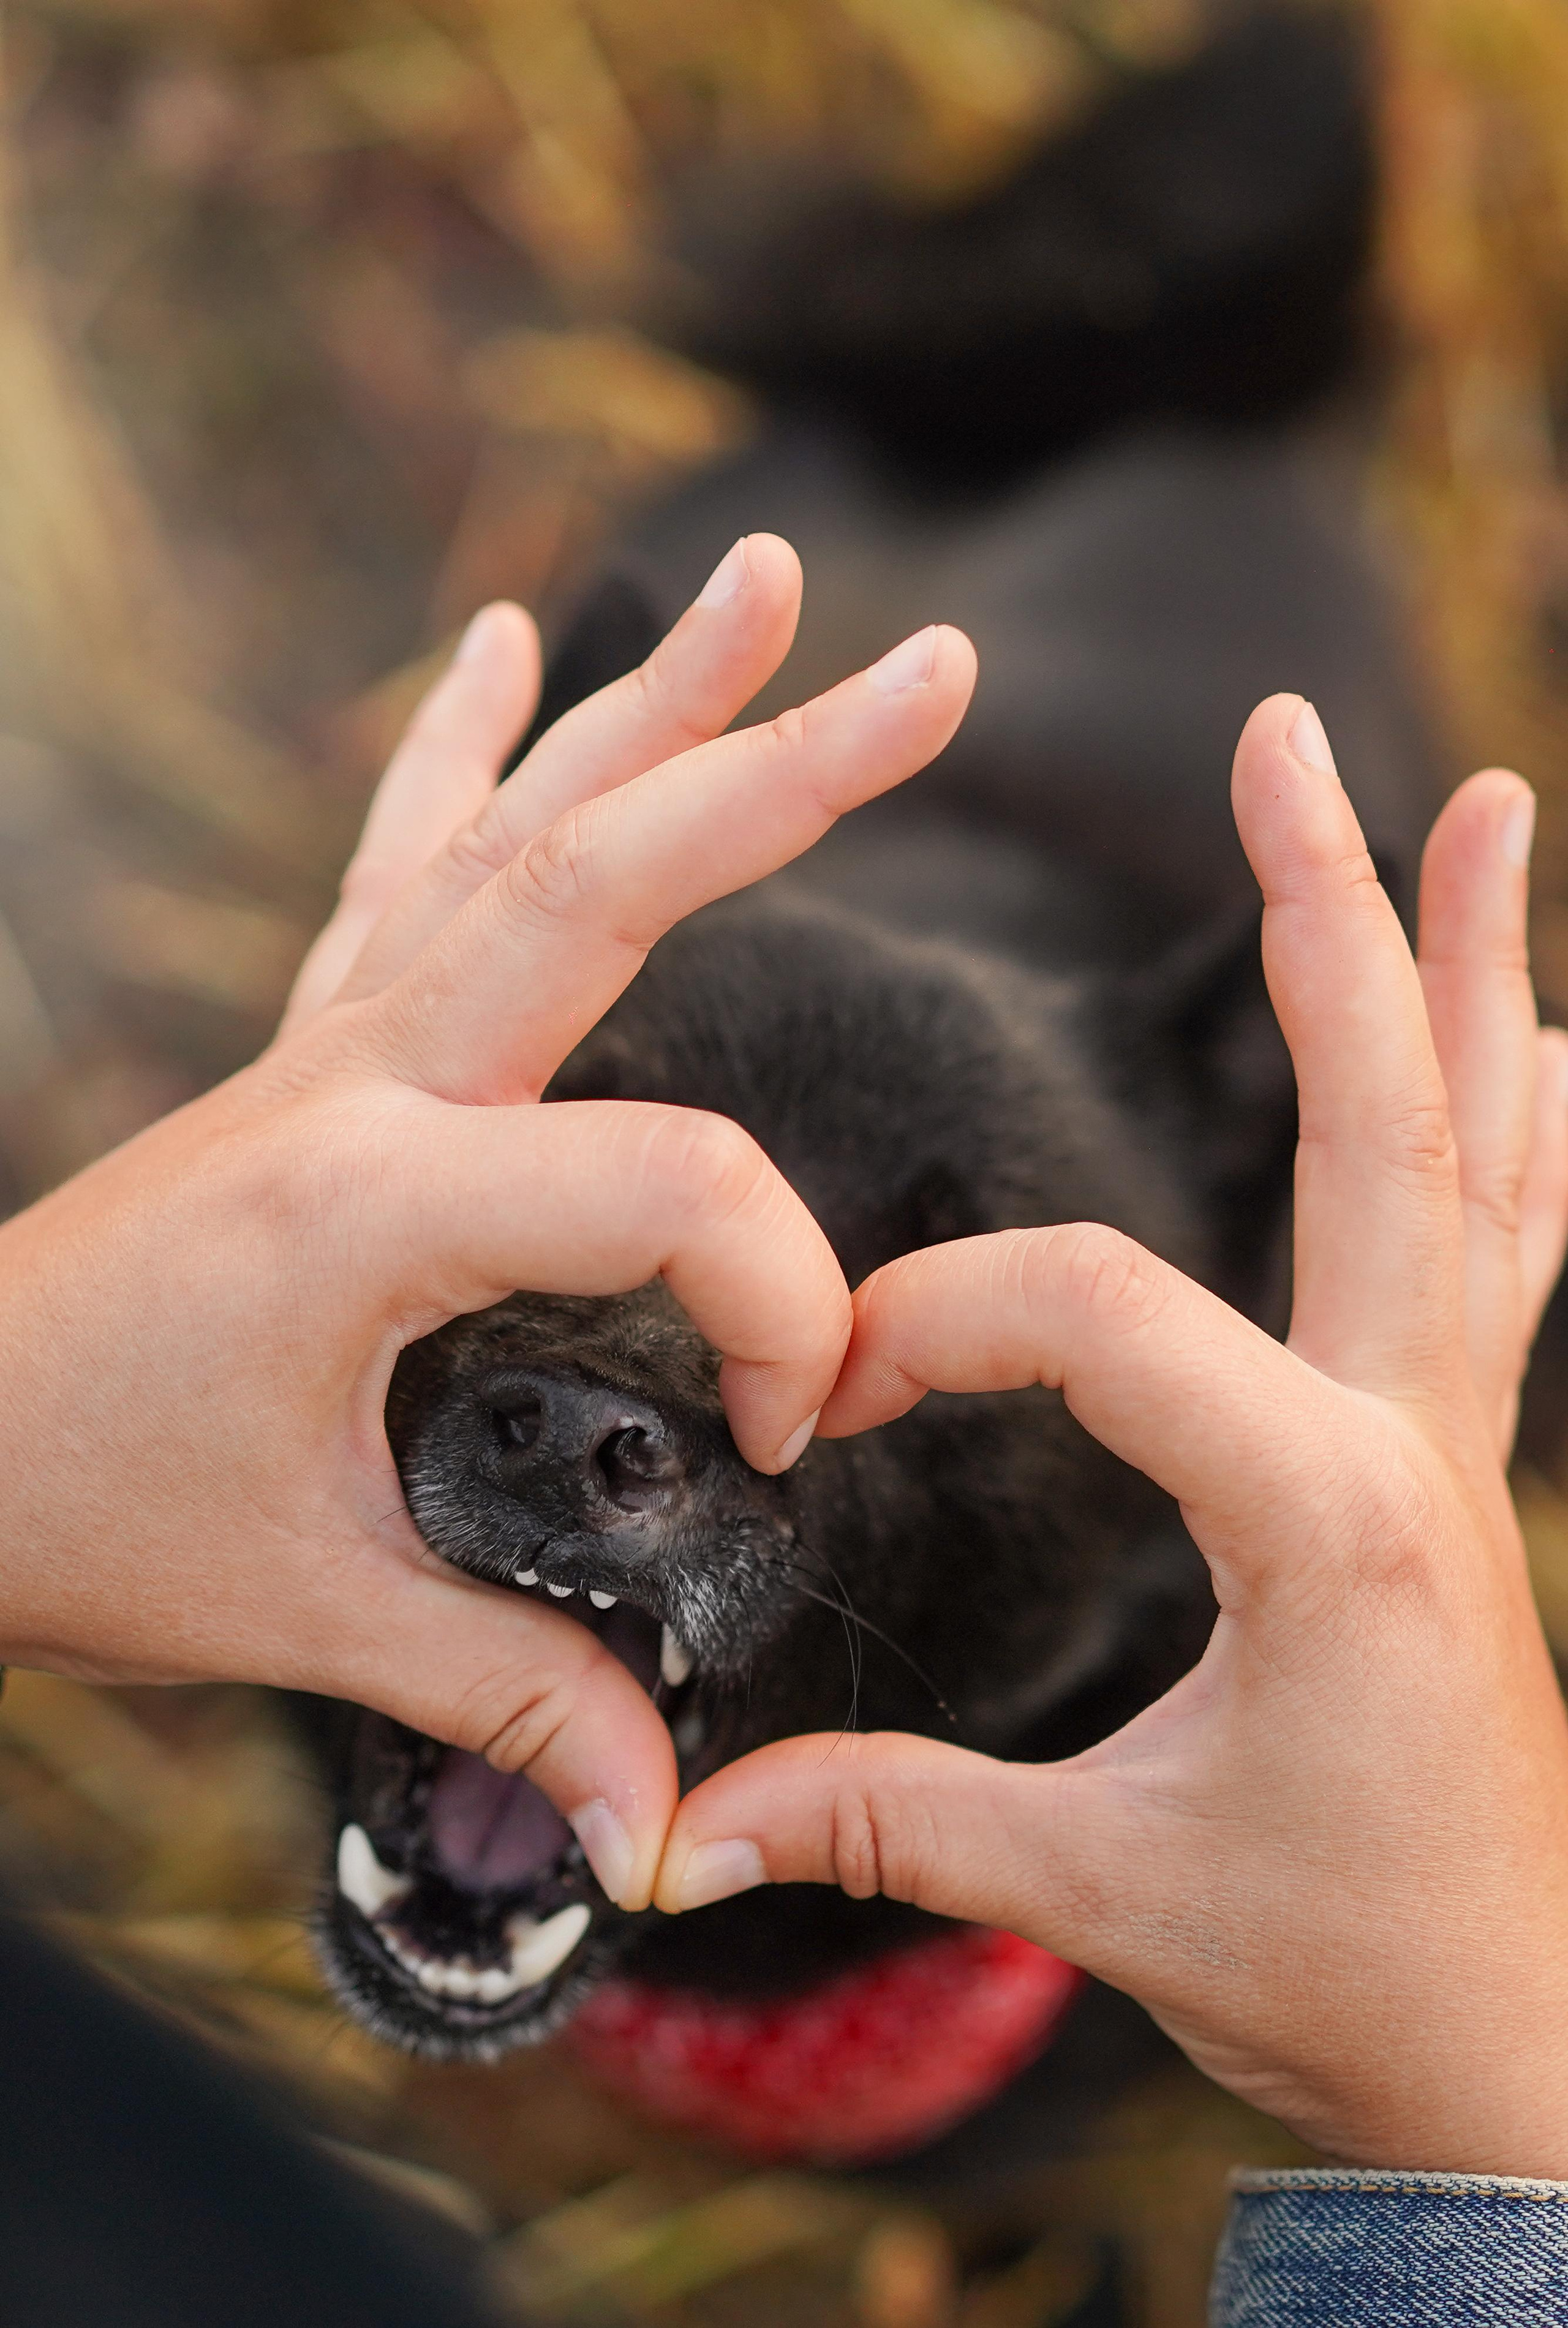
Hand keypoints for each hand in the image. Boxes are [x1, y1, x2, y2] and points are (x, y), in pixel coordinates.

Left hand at [0, 535, 974, 1909]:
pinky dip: (462, 752)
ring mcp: (331, 1044)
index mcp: (380, 1198)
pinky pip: (401, 865)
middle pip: (609, 876)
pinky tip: (502, 646)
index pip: (676, 1186)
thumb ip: (509, 1694)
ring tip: (761, 577)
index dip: (780, 1308)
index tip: (785, 1432)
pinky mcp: (309, 1054)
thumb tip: (661, 1831)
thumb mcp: (300, 1613)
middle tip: (938, 677)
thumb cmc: (76, 1515)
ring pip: (518, 830)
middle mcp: (364, 1078)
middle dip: (789, 770)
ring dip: (649, 702)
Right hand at [654, 692, 1567, 2172]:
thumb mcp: (1102, 1885)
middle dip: (1334, 920)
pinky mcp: (1459, 1462)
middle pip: (1389, 1124)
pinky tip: (1543, 1032)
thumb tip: (682, 1827)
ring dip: (1478, 976)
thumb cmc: (1342, 1967)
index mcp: (1326, 1512)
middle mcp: (1419, 1438)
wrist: (1519, 2057)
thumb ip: (891, 1825)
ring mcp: (1463, 1438)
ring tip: (1489, 804)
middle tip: (1296, 742)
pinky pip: (1513, 1244)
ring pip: (1493, 1156)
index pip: (1103, 1320)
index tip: (831, 1399)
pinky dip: (1523, 1116)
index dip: (943, 1326)